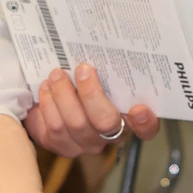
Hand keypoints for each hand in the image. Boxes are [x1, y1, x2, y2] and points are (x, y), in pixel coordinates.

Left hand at [24, 62, 158, 156]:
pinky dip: (48, 105)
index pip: (147, 128)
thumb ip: (107, 69)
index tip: (138, 108)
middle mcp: (109, 135)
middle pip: (104, 122)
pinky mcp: (60, 146)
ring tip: (56, 75)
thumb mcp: (100, 74)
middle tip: (82, 69)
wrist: (55, 94)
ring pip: (74, 124)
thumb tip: (105, 46)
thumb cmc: (83, 82)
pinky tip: (46, 89)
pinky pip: (53, 129)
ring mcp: (85, 144)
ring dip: (63, 95)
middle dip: (91, 94)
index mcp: (128, 116)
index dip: (145, 122)